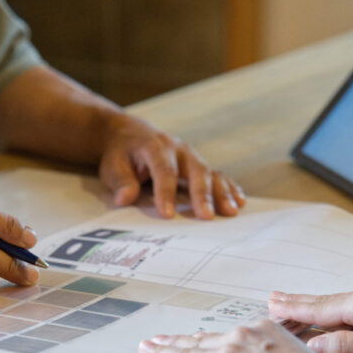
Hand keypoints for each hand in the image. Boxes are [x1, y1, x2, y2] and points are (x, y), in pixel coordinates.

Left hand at [98, 114, 245, 219]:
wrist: (131, 135)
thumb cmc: (121, 155)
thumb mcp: (113, 166)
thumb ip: (121, 182)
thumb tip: (125, 198)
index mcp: (155, 147)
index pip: (163, 171)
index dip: (166, 193)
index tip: (168, 215)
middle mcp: (178, 149)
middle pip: (194, 171)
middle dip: (201, 195)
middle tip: (206, 217)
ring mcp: (191, 157)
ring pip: (210, 173)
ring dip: (222, 193)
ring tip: (231, 212)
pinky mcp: (199, 165)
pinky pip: (218, 176)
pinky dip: (229, 188)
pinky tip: (239, 202)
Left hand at [139, 320, 346, 352]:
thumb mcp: (295, 352)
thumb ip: (275, 352)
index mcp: (260, 329)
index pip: (223, 336)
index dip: (202, 338)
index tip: (189, 337)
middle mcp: (238, 338)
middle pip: (200, 341)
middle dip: (176, 341)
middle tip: (157, 340)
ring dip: (163, 350)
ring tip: (147, 348)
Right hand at [267, 282, 352, 352]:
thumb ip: (346, 347)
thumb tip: (315, 346)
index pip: (317, 309)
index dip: (292, 310)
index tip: (270, 307)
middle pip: (325, 300)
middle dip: (298, 301)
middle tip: (273, 299)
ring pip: (340, 301)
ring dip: (316, 305)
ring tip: (297, 305)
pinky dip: (337, 307)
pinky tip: (337, 312)